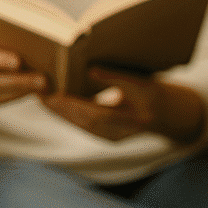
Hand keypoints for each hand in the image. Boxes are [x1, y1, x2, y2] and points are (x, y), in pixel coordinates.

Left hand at [39, 67, 204, 141]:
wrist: (170, 116)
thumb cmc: (157, 96)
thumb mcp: (142, 83)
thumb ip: (116, 78)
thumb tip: (89, 69)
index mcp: (132, 120)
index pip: (96, 114)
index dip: (73, 105)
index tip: (53, 94)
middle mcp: (119, 134)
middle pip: (82, 121)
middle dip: (58, 107)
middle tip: (37, 91)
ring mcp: (110, 137)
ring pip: (78, 124)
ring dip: (58, 111)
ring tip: (40, 94)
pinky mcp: (104, 135)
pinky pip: (81, 125)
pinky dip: (66, 113)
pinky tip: (52, 102)